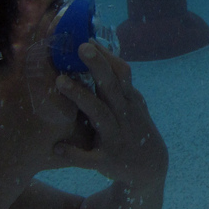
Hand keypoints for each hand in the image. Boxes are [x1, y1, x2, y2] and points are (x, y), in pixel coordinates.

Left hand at [54, 42, 168, 185]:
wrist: (150, 169)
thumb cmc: (135, 129)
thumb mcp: (133, 105)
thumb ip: (118, 84)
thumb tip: (100, 53)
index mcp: (129, 101)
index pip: (121, 73)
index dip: (106, 56)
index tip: (87, 39)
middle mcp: (124, 116)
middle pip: (111, 88)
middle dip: (98, 66)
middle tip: (81, 47)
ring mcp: (116, 138)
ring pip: (99, 115)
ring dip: (81, 97)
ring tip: (59, 82)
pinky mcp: (107, 161)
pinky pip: (89, 158)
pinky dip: (74, 153)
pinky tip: (58, 148)